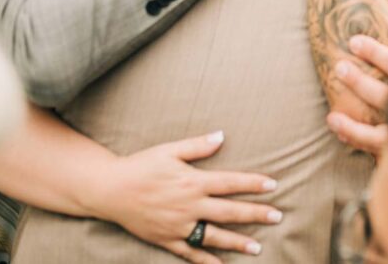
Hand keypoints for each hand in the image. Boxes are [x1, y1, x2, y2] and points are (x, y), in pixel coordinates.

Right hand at [89, 131, 280, 263]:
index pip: (230, 182)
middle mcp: (189, 205)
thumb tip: (222, 135)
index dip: (253, 183)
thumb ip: (197, 146)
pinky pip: (190, 253)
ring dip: (237, 242)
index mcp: (192, 181)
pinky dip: (206, 262)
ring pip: (214, 236)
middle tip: (278, 217)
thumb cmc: (141, 165)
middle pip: (229, 211)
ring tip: (258, 248)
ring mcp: (178, 225)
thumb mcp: (169, 150)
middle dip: (255, 214)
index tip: (273, 184)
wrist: (109, 190)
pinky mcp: (166, 239)